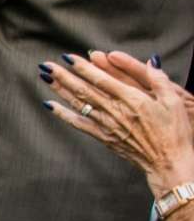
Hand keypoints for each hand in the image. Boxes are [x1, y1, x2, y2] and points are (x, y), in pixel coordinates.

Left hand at [44, 51, 193, 192]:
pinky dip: (63, 114)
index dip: (83, 68)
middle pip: (84, 90)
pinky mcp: (105, 137)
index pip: (102, 79)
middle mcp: (116, 111)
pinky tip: (50, 106)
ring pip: (79, 104)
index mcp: (132, 99)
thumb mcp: (174, 100)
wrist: (168, 163)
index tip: (68, 57)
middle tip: (46, 64)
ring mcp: (108, 125)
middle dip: (64, 76)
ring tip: (45, 77)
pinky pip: (80, 124)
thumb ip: (159, 79)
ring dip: (60, 90)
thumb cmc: (174, 131)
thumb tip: (150, 60)